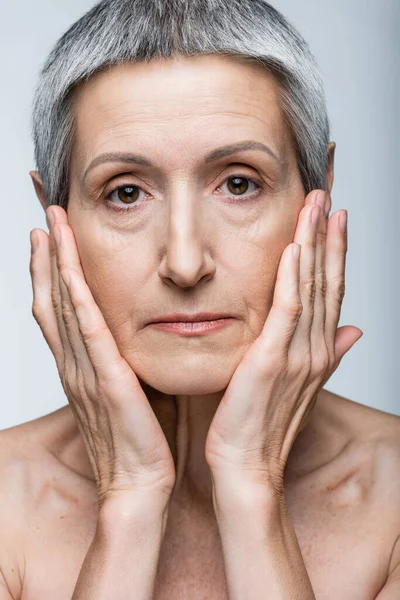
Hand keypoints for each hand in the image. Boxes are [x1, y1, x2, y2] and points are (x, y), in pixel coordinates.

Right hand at [29, 205, 175, 508]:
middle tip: (44, 214)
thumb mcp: (131, 388)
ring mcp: (84, 369)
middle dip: (46, 254)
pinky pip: (84, 327)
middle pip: (52, 297)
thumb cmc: (140, 437)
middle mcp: (74, 362)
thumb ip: (127, 358)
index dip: (51, 270)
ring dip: (54, 262)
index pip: (60, 307)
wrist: (139, 482)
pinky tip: (66, 265)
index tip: (51, 234)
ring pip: (62, 304)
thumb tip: (142, 328)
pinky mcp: (104, 377)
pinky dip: (73, 293)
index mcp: (82, 365)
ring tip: (50, 224)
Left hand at [205, 190, 362, 498]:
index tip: (335, 217)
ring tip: (315, 205)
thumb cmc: (263, 424)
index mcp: (318, 350)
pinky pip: (286, 311)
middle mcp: (314, 347)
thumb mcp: (301, 384)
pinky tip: (293, 248)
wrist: (247, 464)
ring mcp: (296, 353)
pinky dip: (291, 278)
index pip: (331, 289)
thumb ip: (328, 352)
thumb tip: (356, 330)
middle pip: (326, 280)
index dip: (336, 251)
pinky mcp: (270, 360)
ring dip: (313, 244)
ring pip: (310, 288)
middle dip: (328, 235)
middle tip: (327, 195)